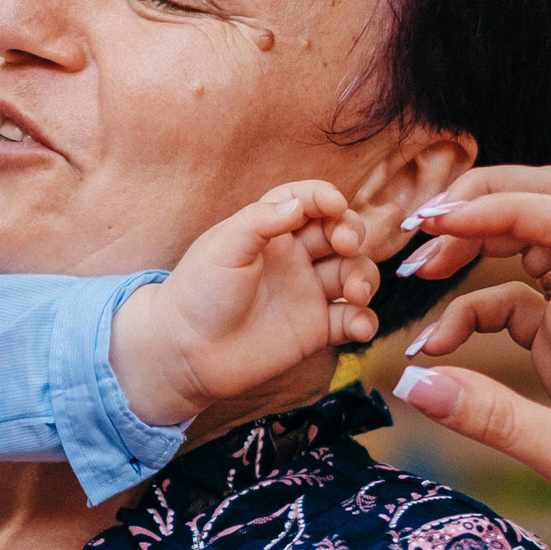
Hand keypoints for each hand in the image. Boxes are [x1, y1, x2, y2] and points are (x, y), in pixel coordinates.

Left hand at [111, 181, 380, 426]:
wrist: (186, 352)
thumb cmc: (198, 292)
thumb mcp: (223, 247)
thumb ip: (261, 221)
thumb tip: (299, 205)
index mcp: (270, 230)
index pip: (307, 201)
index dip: (325, 197)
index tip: (334, 204)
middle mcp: (294, 257)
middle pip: (340, 233)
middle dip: (352, 232)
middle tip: (346, 244)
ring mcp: (307, 292)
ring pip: (353, 273)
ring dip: (364, 276)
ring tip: (353, 293)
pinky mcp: (315, 329)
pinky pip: (351, 320)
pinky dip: (364, 321)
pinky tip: (358, 327)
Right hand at [387, 166, 550, 549]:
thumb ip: (492, 419)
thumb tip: (410, 383)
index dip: (496, 205)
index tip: (433, 226)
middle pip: (547, 206)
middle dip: (481, 203)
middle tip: (416, 231)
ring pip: (527, 247)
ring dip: (471, 249)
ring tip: (415, 277)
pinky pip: (513, 304)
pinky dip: (470, 313)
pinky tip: (439, 349)